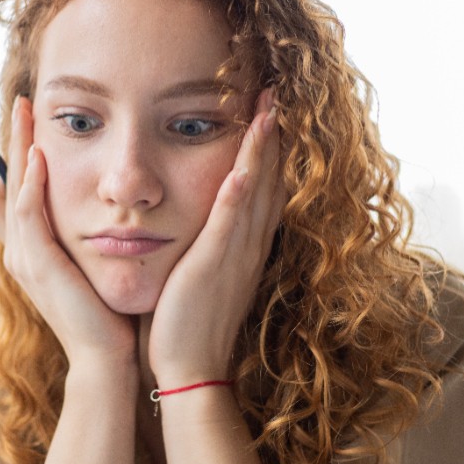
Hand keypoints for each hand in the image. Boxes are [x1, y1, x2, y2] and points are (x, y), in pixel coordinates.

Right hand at [0, 97, 135, 368]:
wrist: (108, 359)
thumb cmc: (109, 316)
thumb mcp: (96, 267)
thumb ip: (93, 238)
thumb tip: (110, 212)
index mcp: (34, 249)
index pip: (21, 188)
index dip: (22, 152)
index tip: (35, 116)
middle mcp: (21, 250)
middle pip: (10, 181)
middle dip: (15, 139)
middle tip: (22, 100)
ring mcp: (25, 258)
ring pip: (14, 190)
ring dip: (19, 149)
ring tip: (25, 113)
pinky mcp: (38, 266)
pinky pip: (28, 215)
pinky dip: (31, 184)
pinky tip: (39, 157)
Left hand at [147, 88, 285, 385]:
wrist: (190, 370)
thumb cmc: (188, 325)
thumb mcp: (202, 276)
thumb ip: (204, 245)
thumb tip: (195, 221)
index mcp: (243, 247)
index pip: (262, 189)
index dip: (267, 150)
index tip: (268, 113)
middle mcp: (248, 246)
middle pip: (268, 180)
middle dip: (272, 136)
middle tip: (275, 93)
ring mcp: (234, 255)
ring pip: (255, 192)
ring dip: (262, 150)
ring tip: (268, 108)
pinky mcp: (213, 267)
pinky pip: (230, 224)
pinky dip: (239, 194)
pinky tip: (244, 166)